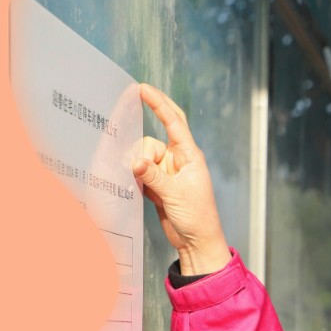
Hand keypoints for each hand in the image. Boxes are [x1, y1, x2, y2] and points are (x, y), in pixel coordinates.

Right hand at [132, 84, 231, 275]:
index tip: (143, 88)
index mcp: (190, 156)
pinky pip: (141, 173)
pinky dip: (136, 176)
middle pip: (154, 140)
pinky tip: (135, 185)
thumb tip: (134, 161)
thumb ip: (153, 177)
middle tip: (142, 160)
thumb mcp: (175, 195)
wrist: (197, 242)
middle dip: (144, 146)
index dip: (159, 104)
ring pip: (143, 158)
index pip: (174, 122)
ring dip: (138, 168)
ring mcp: (167, 173)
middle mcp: (178, 160)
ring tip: (146, 187)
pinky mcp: (158, 186)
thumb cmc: (197, 218)